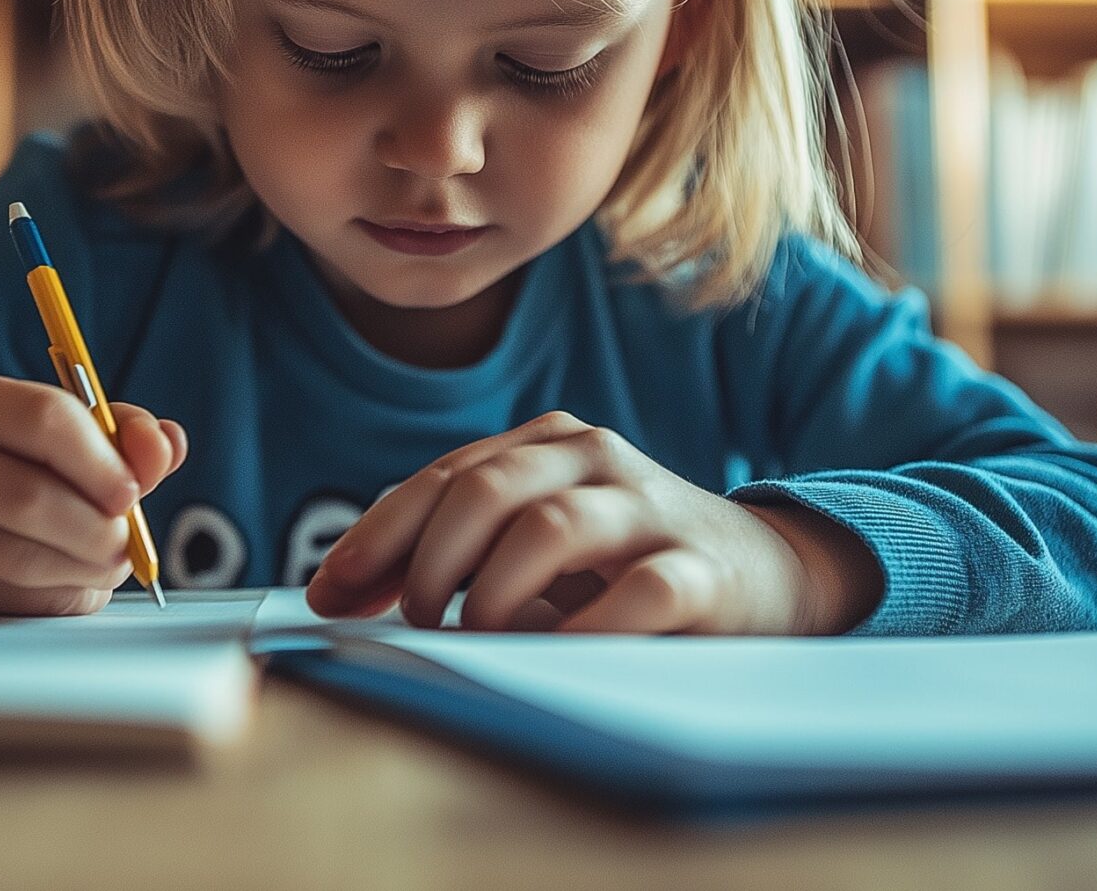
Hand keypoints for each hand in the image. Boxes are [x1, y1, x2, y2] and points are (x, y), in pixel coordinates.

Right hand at [0, 376, 185, 615]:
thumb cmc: (11, 458)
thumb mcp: (63, 429)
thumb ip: (124, 434)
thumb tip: (167, 447)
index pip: (46, 421)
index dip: (102, 462)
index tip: (133, 492)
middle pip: (30, 499)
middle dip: (99, 529)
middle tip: (127, 542)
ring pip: (20, 559)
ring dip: (85, 570)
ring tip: (108, 563)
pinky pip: (10, 599)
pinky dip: (58, 596)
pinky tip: (72, 581)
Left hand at [304, 411, 879, 634]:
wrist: (771, 572)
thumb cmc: (628, 560)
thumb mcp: (541, 537)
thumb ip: (458, 547)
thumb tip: (346, 589)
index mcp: (549, 443)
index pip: (443, 477)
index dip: (376, 537)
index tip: (326, 595)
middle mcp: (596, 460)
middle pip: (484, 489)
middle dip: (426, 560)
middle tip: (409, 619)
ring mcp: (648, 508)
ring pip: (548, 527)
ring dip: (491, 591)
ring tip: (473, 635)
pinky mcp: (698, 568)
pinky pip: (633, 592)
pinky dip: (582, 626)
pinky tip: (553, 652)